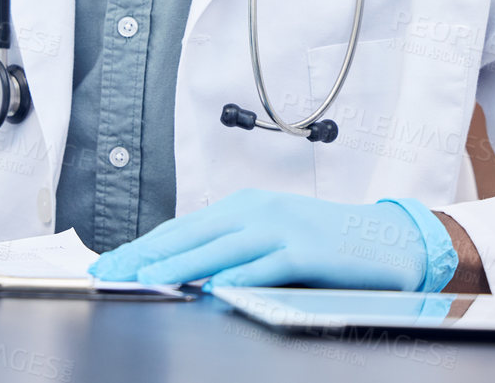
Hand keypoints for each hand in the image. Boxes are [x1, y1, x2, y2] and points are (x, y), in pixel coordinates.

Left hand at [88, 190, 429, 289]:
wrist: (385, 238)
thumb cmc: (325, 242)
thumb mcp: (271, 234)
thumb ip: (232, 247)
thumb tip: (185, 269)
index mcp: (242, 206)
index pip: (181, 227)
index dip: (142, 245)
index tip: (109, 263)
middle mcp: (255, 210)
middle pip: (189, 234)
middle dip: (145, 255)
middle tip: (109, 272)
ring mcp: (281, 228)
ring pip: (218, 249)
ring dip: (179, 265)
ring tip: (146, 279)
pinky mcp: (305, 250)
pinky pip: (264, 266)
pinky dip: (238, 277)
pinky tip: (214, 288)